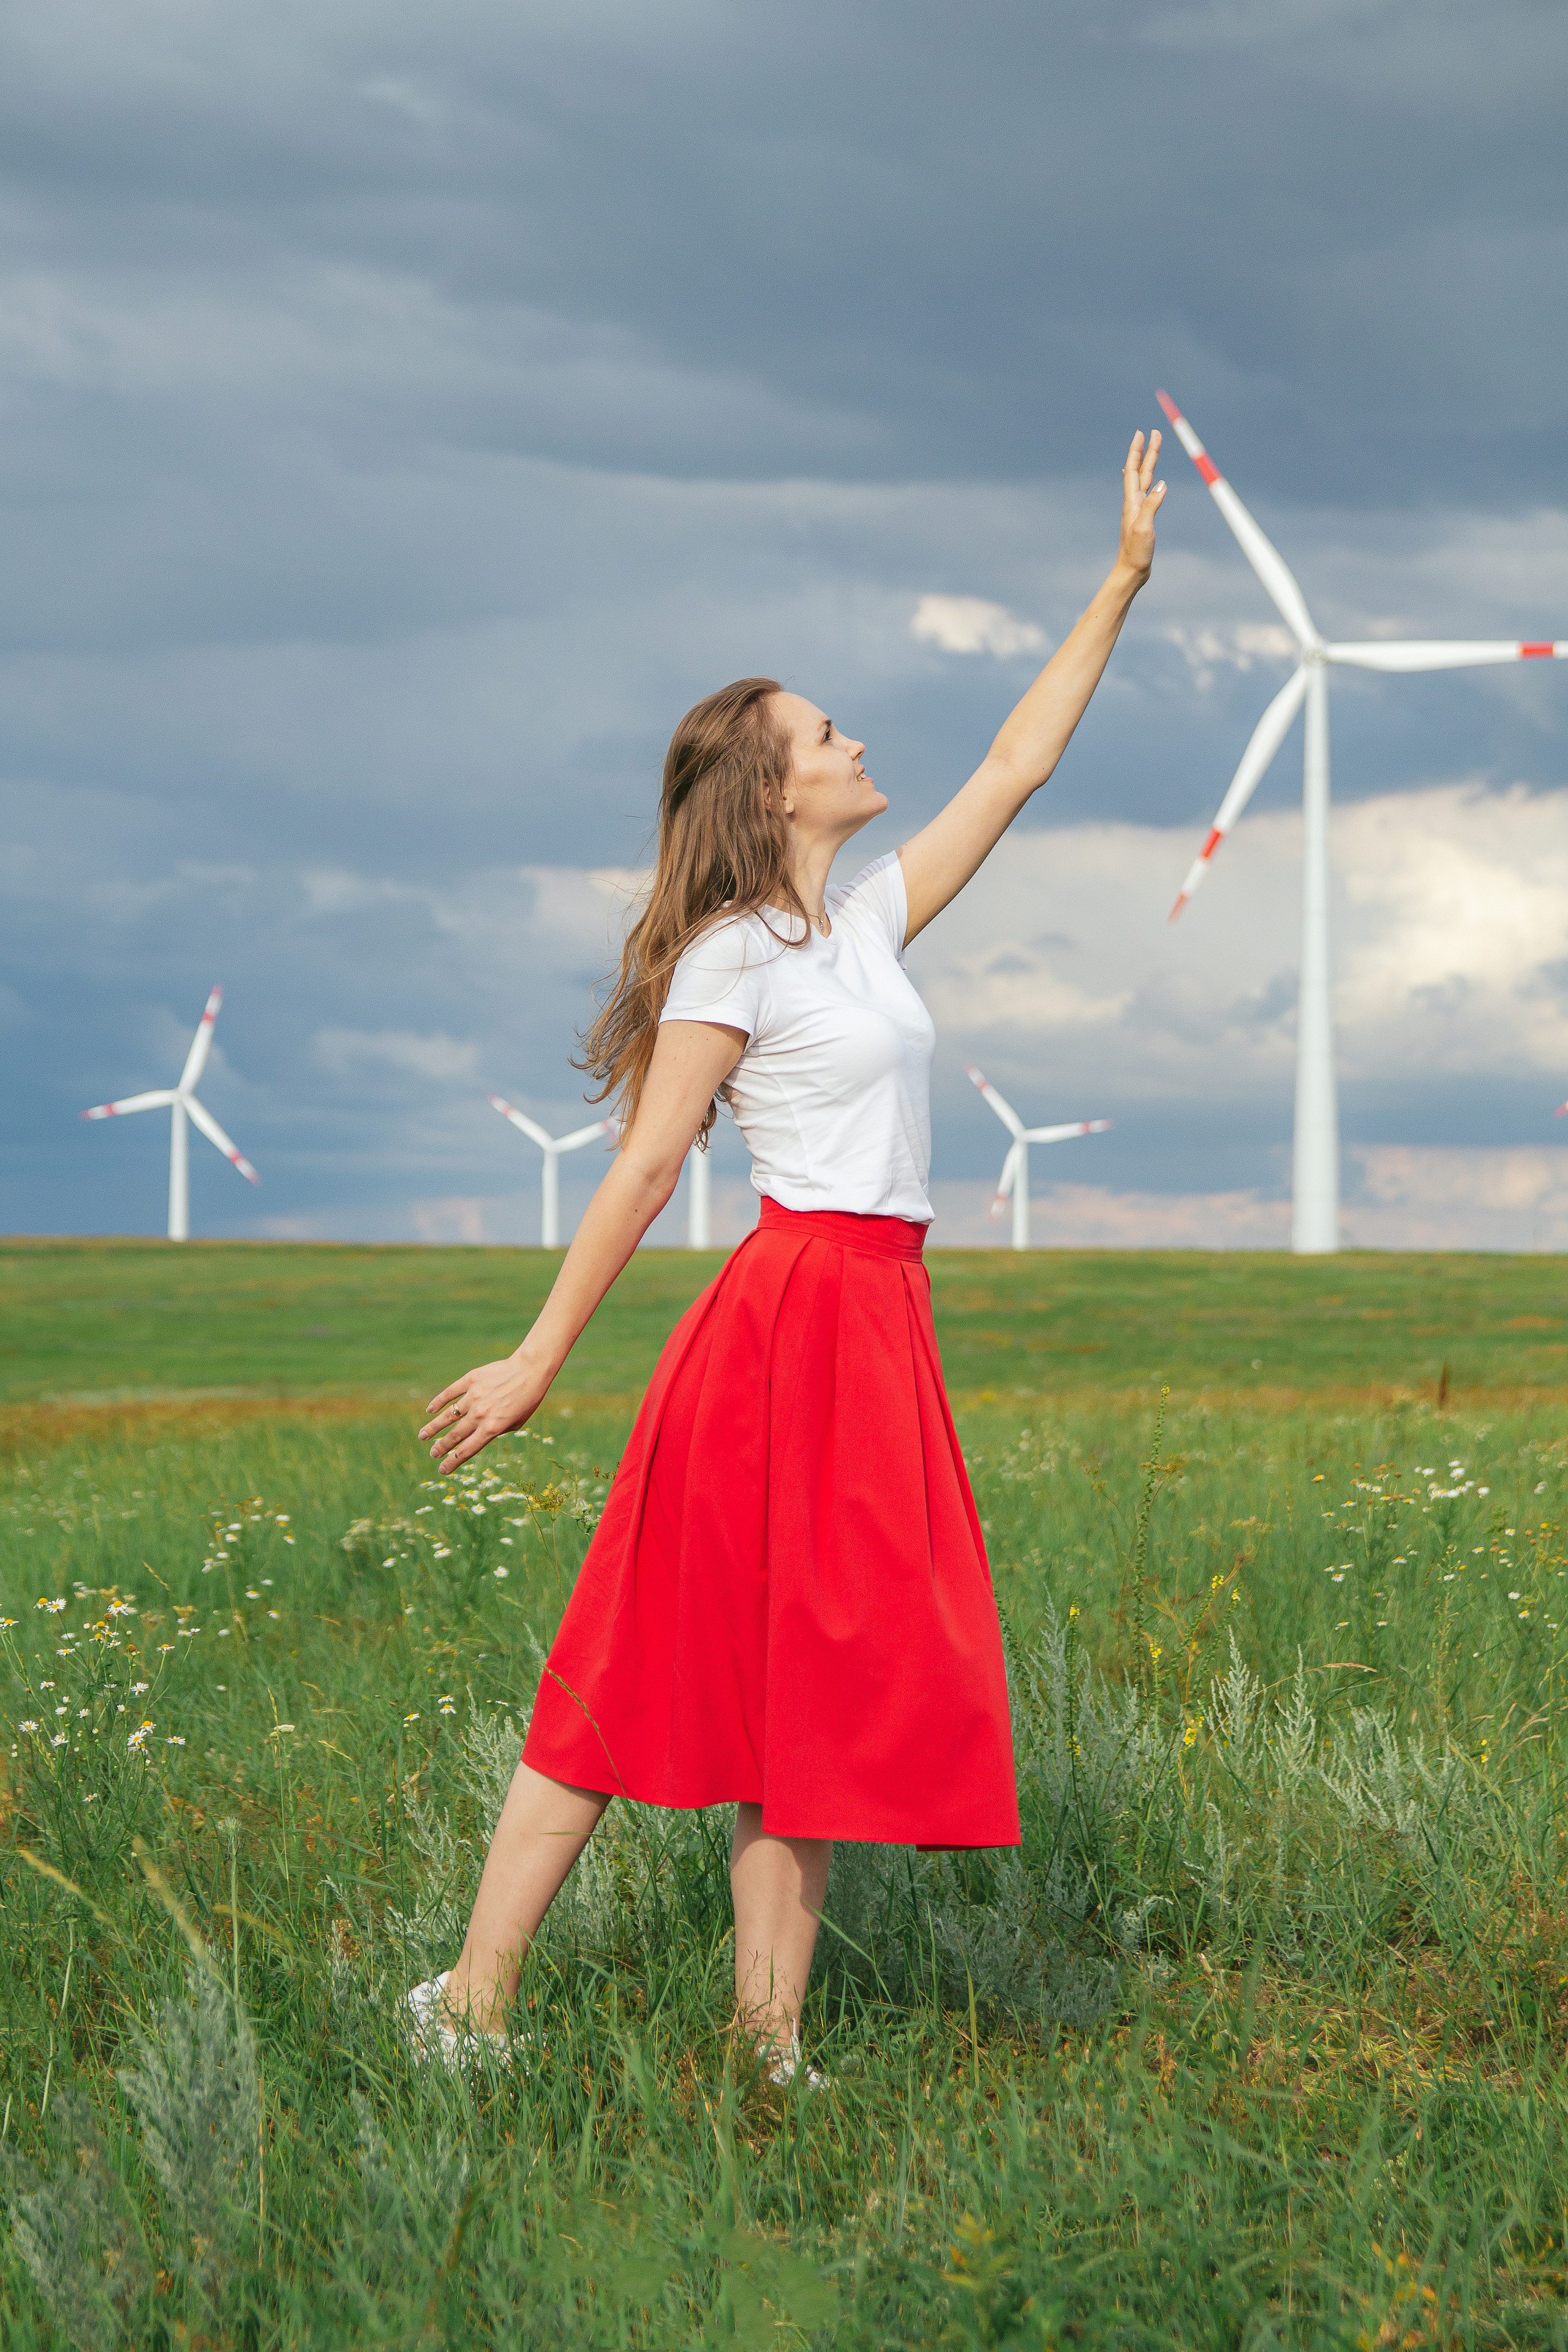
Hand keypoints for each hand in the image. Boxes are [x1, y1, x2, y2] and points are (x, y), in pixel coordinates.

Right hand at [419, 1353, 548, 1469]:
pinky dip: (438, 1402)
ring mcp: (473, 1397)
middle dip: (441, 1447)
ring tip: (423, 1436)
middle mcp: (480, 1414)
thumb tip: (479, 1434)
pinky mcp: (471, 1380)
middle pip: (454, 1435)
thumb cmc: (528, 1399)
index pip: (467, 1450)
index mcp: (492, 1428)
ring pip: (448, 1415)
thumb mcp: (517, 1423)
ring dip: (434, 1427)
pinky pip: (450, 1393)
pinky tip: (430, 1410)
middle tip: (433, 1454)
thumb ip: (497, 1431)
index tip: (442, 1469)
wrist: (530, 1370)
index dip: (453, 1462)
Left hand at [1117, 428, 1164, 583]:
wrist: (1131, 571)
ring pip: (1146, 479)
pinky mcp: (1144, 518)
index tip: (1141, 433)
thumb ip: (1151, 506)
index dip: (1138, 451)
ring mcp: (1138, 509)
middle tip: (1153, 432)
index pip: (1135, 470)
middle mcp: (1133, 503)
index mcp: (1132, 502)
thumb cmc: (1136, 553)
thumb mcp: (1144, 528)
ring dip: (1150, 462)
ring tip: (1154, 448)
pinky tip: (1151, 480)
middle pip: (1142, 470)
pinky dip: (1150, 481)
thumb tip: (1162, 484)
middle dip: (1147, 450)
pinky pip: (1147, 492)